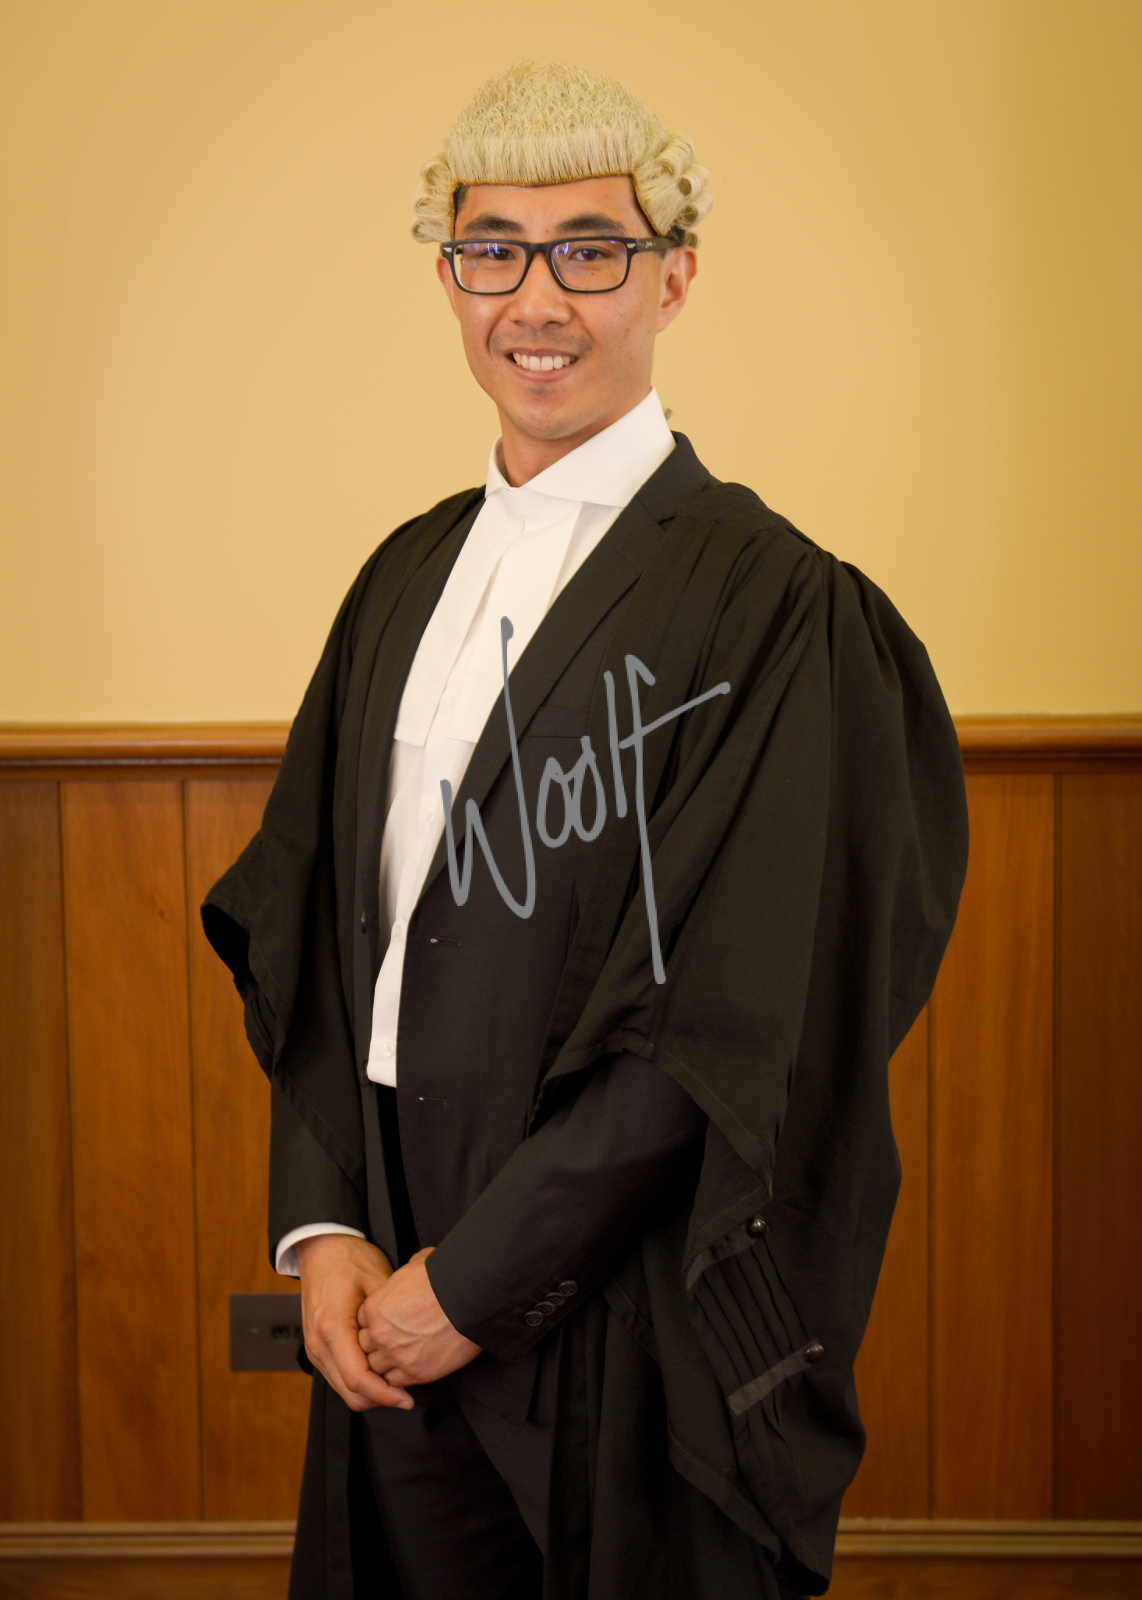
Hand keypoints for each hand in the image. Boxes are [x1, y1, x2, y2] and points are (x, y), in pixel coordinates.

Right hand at [295, 1233, 412, 1411]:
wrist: (322, 1248)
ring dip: (371, 1393)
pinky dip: (360, 1382)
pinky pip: (339, 1377)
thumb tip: (414, 1343)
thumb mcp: (378, 1282)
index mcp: (332, 1328)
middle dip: (381, 1400)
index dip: (386, 1395)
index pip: (358, 1379)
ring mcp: (314, 1348)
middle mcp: (319, 1344)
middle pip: (350, 1393)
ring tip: (398, 1384)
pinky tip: (381, 1371)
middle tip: (408, 1396)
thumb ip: (389, 1317)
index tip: (407, 1398)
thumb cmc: (350, 1260)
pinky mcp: (317, 1348)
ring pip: (344, 1389)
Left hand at [357, 1247, 481, 1387]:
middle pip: (365, 1347)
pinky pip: (396, 1382)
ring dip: (388, 1363)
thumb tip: (409, 1276)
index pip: (361, 1323)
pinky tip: (413, 1365)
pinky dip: (402, 1376)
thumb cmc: (446, 1278)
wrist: (469, 1298)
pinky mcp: (416, 1373)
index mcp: (376, 1307)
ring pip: (377, 1368)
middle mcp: (380, 1334)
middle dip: (378, 1344)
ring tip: (404, 1355)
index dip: (374, 1323)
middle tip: (394, 1340)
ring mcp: (396, 1356)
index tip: (386, 1324)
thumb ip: (402, 1278)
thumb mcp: (416, 1264)